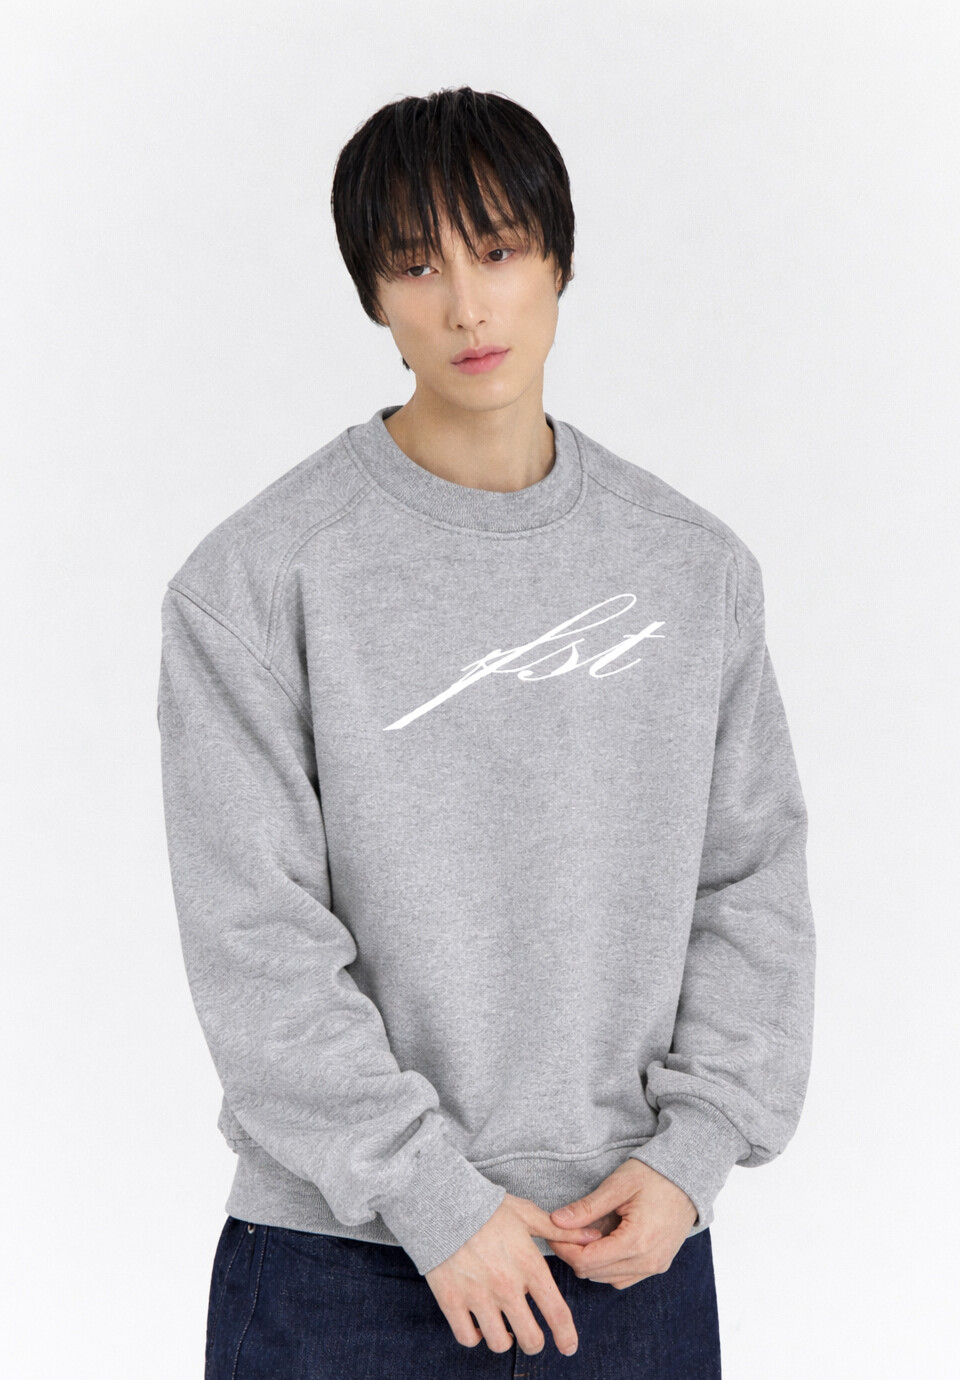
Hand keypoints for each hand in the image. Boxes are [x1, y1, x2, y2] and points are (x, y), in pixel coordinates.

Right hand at [424, 1192, 602, 1355]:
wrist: (442, 1201)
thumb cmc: (488, 1207)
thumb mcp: (527, 1215)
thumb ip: (561, 1231)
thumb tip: (593, 1237)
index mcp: (529, 1266)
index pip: (557, 1313)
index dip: (567, 1336)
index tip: (568, 1347)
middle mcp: (507, 1287)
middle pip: (530, 1339)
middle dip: (534, 1342)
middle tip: (531, 1335)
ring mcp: (478, 1296)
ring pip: (499, 1343)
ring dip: (504, 1338)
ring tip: (502, 1325)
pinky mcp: (451, 1300)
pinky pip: (467, 1337)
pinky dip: (474, 1335)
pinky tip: (477, 1322)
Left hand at [546, 1159, 698, 1288]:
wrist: (689, 1177)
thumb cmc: (654, 1176)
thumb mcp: (618, 1185)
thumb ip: (587, 1207)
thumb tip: (556, 1221)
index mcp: (636, 1241)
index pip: (587, 1262)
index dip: (564, 1249)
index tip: (552, 1232)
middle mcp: (647, 1261)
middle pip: (594, 1274)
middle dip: (574, 1254)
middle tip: (564, 1230)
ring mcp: (655, 1266)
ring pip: (608, 1279)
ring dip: (591, 1261)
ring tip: (586, 1232)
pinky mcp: (658, 1265)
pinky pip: (624, 1277)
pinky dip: (609, 1265)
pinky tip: (605, 1241)